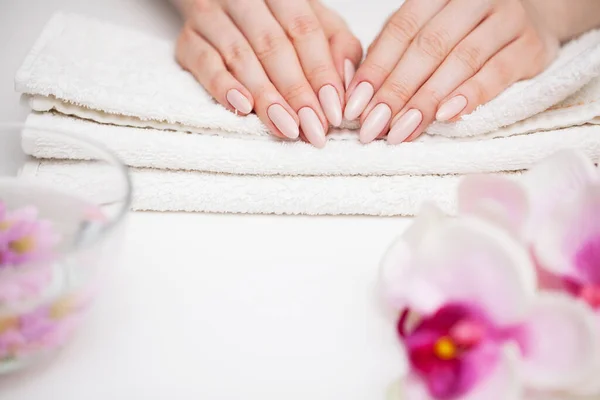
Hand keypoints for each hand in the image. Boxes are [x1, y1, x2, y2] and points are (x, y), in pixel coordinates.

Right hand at [175, 0, 361, 147]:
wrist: (223, 2)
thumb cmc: (278, 21)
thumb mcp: (315, 24)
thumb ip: (338, 47)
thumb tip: (347, 82)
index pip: (304, 30)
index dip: (321, 73)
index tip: (334, 112)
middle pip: (273, 46)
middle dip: (296, 92)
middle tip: (313, 129)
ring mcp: (212, 16)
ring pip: (240, 57)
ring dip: (266, 97)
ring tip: (287, 128)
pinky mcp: (188, 39)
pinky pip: (203, 63)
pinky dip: (223, 86)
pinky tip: (243, 107)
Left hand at [345, 0, 559, 144]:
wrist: (529, 19)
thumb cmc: (463, 33)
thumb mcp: (425, 32)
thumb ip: (393, 54)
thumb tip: (357, 94)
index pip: (401, 30)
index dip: (376, 69)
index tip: (355, 107)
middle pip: (428, 47)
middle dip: (396, 92)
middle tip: (373, 128)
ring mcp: (506, 18)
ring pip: (461, 60)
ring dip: (427, 100)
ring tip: (402, 131)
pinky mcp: (531, 45)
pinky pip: (498, 72)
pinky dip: (471, 95)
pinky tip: (447, 117)